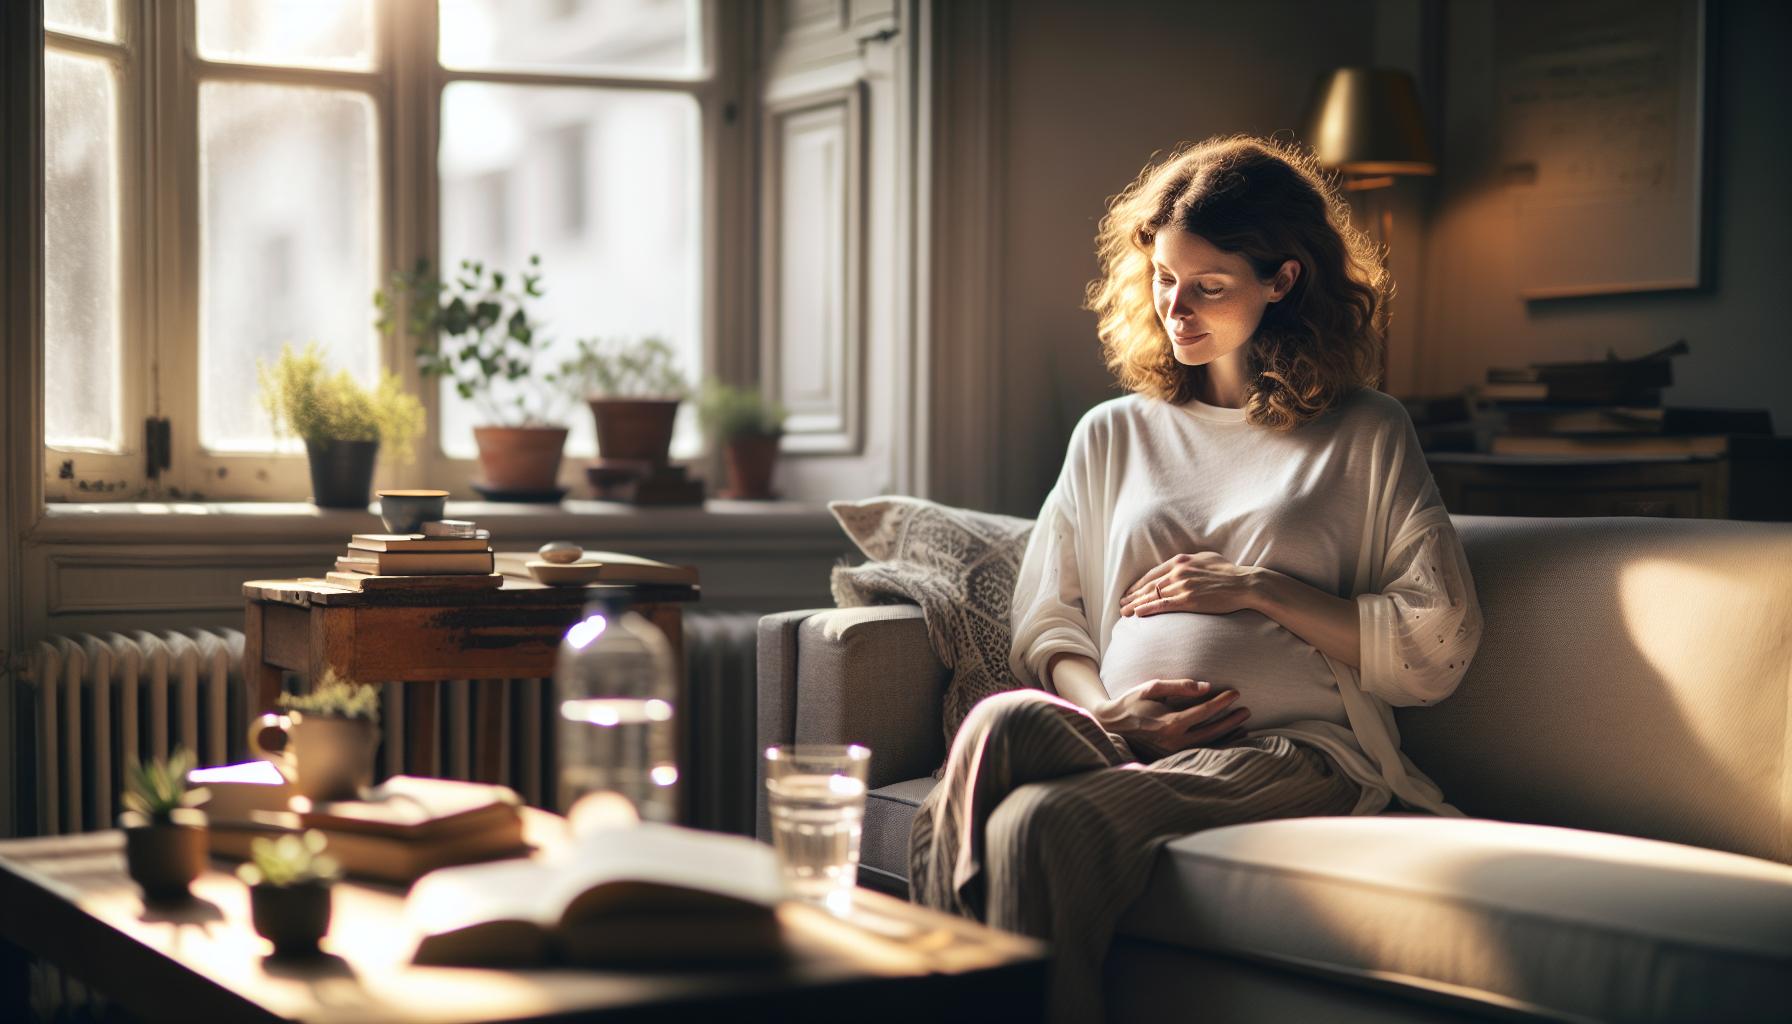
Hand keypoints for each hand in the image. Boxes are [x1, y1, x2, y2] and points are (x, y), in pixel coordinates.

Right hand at [1092, 678, 1250, 760]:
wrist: (1111, 724)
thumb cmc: (1131, 702)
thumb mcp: (1151, 688)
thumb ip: (1178, 687)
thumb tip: (1205, 687)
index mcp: (1169, 723)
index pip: (1204, 712)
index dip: (1221, 702)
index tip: (1235, 693)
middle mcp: (1173, 741)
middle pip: (1211, 731)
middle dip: (1231, 721)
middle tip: (1246, 710)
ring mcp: (1172, 752)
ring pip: (1208, 745)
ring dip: (1227, 736)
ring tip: (1244, 727)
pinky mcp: (1171, 756)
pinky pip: (1199, 752)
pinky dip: (1216, 746)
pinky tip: (1228, 740)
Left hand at [1120, 551, 1260, 616]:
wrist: (1244, 584)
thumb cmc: (1228, 572)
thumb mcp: (1206, 558)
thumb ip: (1190, 561)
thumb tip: (1181, 564)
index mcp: (1180, 561)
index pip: (1152, 574)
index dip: (1138, 584)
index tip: (1130, 592)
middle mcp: (1178, 571)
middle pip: (1148, 585)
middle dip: (1132, 596)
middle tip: (1121, 604)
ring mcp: (1182, 585)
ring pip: (1152, 596)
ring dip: (1135, 604)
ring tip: (1124, 612)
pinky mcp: (1188, 600)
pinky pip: (1162, 605)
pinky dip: (1148, 609)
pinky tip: (1138, 614)